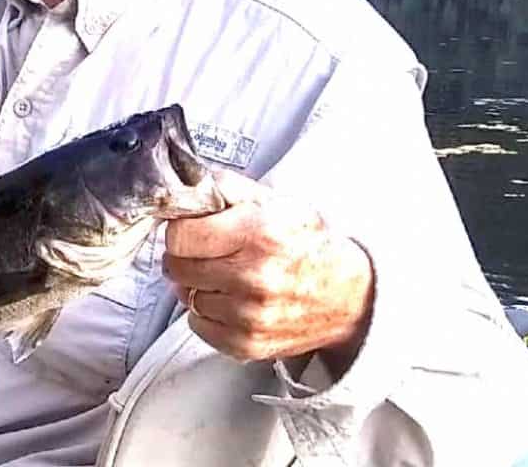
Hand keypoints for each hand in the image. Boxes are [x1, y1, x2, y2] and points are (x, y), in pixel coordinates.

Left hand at [163, 170, 373, 374]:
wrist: (348, 299)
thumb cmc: (310, 246)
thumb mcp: (279, 203)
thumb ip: (231, 188)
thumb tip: (191, 183)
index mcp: (258, 234)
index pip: (181, 235)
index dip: (179, 229)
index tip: (188, 228)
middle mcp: (252, 277)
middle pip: (178, 266)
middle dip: (184, 255)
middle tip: (202, 250)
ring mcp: (249, 316)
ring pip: (186, 296)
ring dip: (196, 285)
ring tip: (222, 274)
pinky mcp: (246, 344)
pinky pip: (198, 325)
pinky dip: (206, 312)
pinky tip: (227, 299)